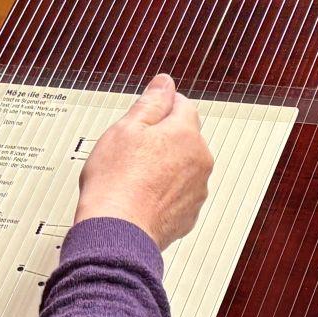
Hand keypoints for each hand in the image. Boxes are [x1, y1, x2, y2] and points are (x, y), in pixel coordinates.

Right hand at [75, 74, 213, 250]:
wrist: (117, 232)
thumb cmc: (117, 182)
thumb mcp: (126, 128)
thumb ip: (150, 102)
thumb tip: (165, 84)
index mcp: (187, 135)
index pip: (182, 106)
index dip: (160, 107)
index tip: (143, 117)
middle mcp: (200, 162)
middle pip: (184, 138)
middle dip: (162, 139)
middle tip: (131, 150)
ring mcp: (197, 191)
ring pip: (182, 167)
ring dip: (164, 167)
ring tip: (133, 177)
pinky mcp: (188, 216)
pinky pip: (178, 195)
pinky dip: (163, 193)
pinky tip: (140, 197)